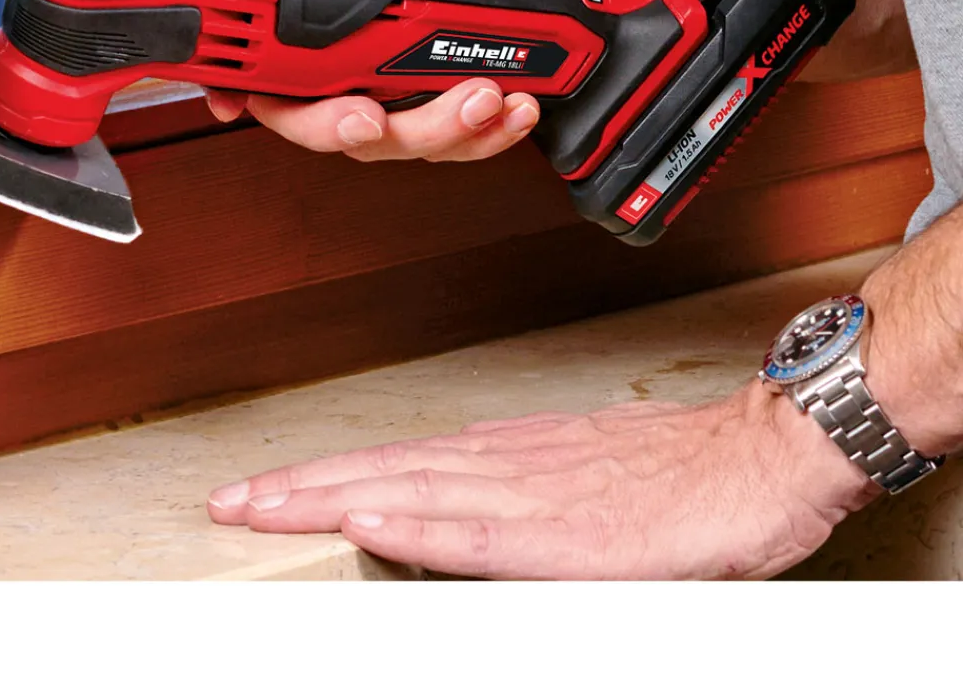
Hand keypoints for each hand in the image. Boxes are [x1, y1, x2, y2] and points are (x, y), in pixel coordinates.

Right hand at [205, 0, 622, 161]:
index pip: (270, 21)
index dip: (243, 72)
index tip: (235, 104)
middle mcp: (360, 16)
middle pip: (312, 100)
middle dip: (340, 125)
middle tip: (370, 120)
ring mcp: (399, 60)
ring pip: (385, 130)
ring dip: (432, 131)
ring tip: (485, 98)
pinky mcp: (443, 85)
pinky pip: (445, 135)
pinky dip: (479, 135)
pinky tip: (511, 110)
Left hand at [206, 383, 875, 578]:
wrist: (760, 455)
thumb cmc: (682, 469)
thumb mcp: (586, 471)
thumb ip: (521, 487)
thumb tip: (466, 500)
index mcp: (509, 456)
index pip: (397, 465)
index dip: (324, 477)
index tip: (265, 488)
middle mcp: (508, 467)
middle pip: (386, 474)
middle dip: (300, 490)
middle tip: (229, 501)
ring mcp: (537, 497)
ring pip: (414, 495)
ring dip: (332, 500)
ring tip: (264, 509)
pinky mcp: (577, 535)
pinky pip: (484, 534)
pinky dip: (421, 526)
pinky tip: (370, 519)